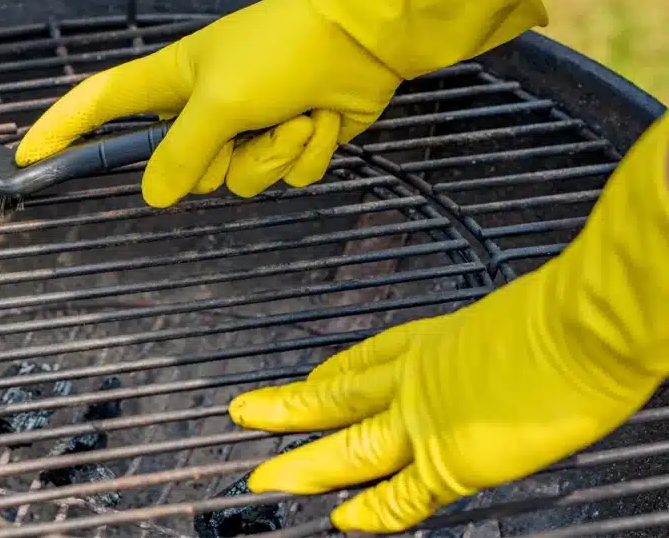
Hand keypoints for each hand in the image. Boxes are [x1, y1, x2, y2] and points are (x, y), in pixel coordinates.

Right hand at [16, 0, 545, 207]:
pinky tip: (323, 118)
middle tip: (250, 122)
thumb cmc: (283, 50)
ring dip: (275, 153)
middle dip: (225, 157)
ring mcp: (249, 126)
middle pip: (186, 169)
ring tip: (298, 114)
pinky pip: (285, 176)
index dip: (62, 129)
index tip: (29, 157)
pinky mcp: (288, 139)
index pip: (100, 105)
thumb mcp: (220, 101)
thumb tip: (155, 195)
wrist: (365, 38)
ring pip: (241, 180)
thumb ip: (182, 154)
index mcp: (174, 82)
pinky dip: (306, 152)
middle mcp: (205, 107)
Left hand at [229, 113, 668, 532]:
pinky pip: (402, 495)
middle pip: (336, 395)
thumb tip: (507, 357)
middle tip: (244, 412)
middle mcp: (418, 377)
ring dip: (304, 463)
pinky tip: (344, 523)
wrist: (584, 328)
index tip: (306, 379)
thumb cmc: (568, 313)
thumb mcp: (515, 320)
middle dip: (288, 407)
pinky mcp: (452, 459)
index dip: (330, 374)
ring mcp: (428, 419)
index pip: (366, 359)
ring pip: (349, 446)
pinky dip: (372, 513)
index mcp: (434, 339)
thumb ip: (490, 347)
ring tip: (264, 476)